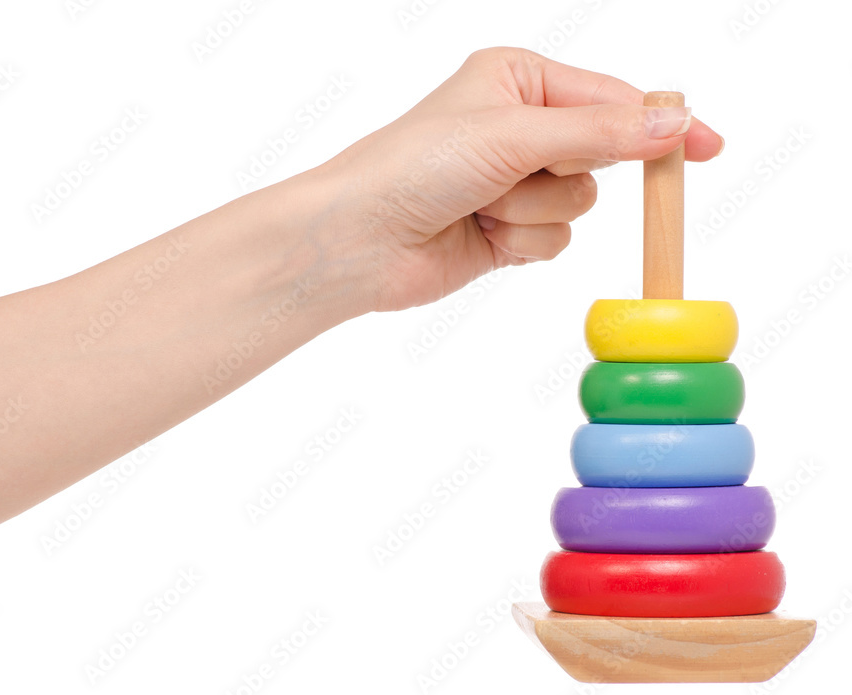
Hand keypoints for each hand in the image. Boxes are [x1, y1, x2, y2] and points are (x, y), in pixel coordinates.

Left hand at [317, 47, 723, 311]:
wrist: (359, 238)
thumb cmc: (416, 165)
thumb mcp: (514, 134)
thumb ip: (599, 133)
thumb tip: (674, 126)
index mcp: (519, 79)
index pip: (612, 99)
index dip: (658, 126)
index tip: (706, 147)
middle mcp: (519, 127)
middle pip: (600, 157)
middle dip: (561, 175)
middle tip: (521, 176)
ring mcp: (514, 183)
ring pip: (579, 205)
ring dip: (533, 213)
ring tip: (481, 207)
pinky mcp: (507, 231)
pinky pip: (555, 242)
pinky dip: (523, 243)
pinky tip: (481, 235)